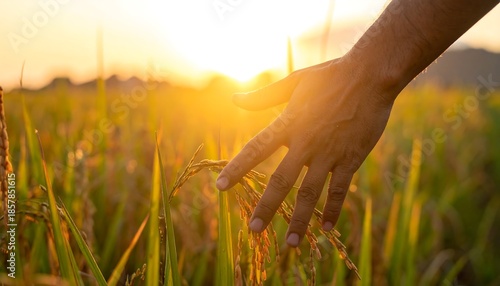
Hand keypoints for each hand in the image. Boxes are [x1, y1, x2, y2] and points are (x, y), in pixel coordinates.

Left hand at [216, 56, 393, 246]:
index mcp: (288, 123)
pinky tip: (326, 229)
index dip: (237, 168)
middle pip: (280, 181)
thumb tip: (234, 99)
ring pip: (310, 193)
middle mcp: (305, 142)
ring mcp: (329, 153)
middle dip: (265, 207)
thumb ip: (263, 96)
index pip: (256, 149)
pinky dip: (333, 210)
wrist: (371, 75)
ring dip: (300, 219)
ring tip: (291, 243)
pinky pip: (340, 190)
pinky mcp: (351, 158)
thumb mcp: (294, 82)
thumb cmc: (331, 76)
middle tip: (253, 230)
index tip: (220, 187)